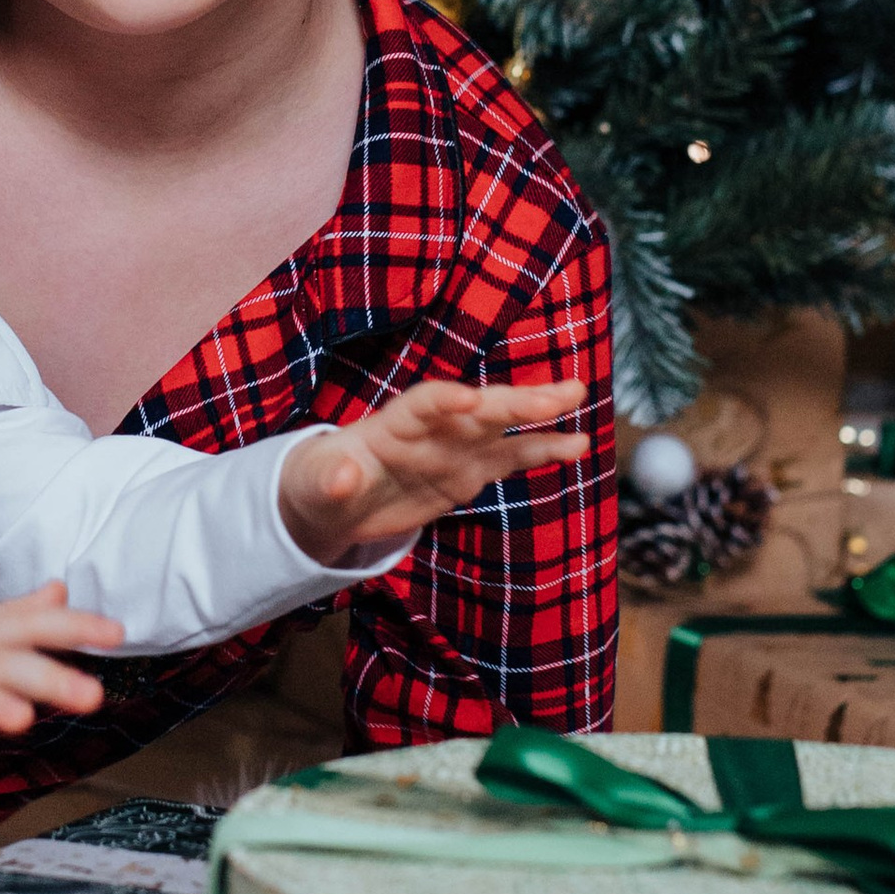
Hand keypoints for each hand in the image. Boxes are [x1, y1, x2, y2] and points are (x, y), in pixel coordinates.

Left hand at [278, 374, 589, 570]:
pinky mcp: (469, 471)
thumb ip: (330, 480)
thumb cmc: (319, 483)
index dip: (445, 401)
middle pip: (477, 408)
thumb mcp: (315, 486)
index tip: (470, 400)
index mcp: (392, 424)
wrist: (334, 499)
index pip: (422, 405)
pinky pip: (511, 457)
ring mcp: (454, 448)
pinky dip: (543, 450)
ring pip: (503, 425)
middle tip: (558, 394)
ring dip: (539, 412)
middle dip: (513, 402)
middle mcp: (431, 429)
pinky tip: (578, 444)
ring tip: (579, 397)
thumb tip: (340, 477)